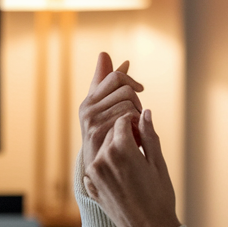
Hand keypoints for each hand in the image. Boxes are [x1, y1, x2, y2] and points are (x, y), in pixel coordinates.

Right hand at [79, 52, 144, 177]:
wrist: (99, 172)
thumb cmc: (105, 138)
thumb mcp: (102, 108)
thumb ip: (104, 81)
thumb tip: (104, 54)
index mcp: (89, 100)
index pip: (115, 76)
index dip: (131, 81)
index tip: (140, 90)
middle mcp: (87, 109)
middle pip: (125, 89)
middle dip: (137, 101)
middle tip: (137, 117)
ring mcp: (92, 122)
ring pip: (129, 104)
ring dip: (138, 117)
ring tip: (135, 131)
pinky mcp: (100, 135)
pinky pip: (128, 119)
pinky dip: (136, 128)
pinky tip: (134, 139)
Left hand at [83, 108, 180, 226]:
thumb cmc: (160, 197)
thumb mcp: (158, 163)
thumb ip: (149, 135)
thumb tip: (145, 112)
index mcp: (120, 150)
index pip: (122, 120)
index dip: (134, 122)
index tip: (143, 130)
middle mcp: (102, 159)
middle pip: (111, 133)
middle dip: (124, 135)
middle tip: (140, 146)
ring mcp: (93, 174)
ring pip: (102, 149)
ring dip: (115, 149)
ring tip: (133, 164)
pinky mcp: (90, 187)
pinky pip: (96, 166)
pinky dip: (107, 166)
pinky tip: (123, 178)